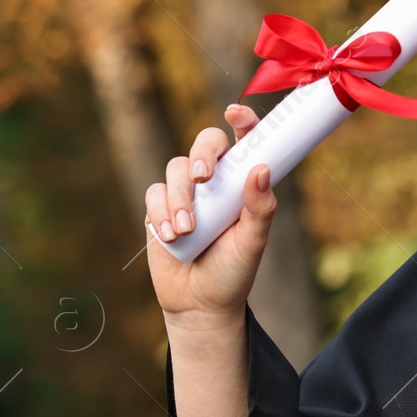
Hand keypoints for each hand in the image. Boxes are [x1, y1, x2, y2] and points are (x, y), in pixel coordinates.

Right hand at [145, 104, 274, 331]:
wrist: (200, 303)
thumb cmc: (234, 269)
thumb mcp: (253, 241)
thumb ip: (260, 207)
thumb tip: (262, 168)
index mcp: (243, 182)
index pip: (245, 141)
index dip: (243, 121)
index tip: (236, 113)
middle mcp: (215, 181)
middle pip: (205, 142)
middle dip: (202, 153)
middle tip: (203, 177)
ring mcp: (185, 192)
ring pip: (176, 168)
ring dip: (180, 198)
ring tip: (187, 230)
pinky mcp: (159, 208)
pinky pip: (154, 193)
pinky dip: (161, 212)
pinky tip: (171, 236)